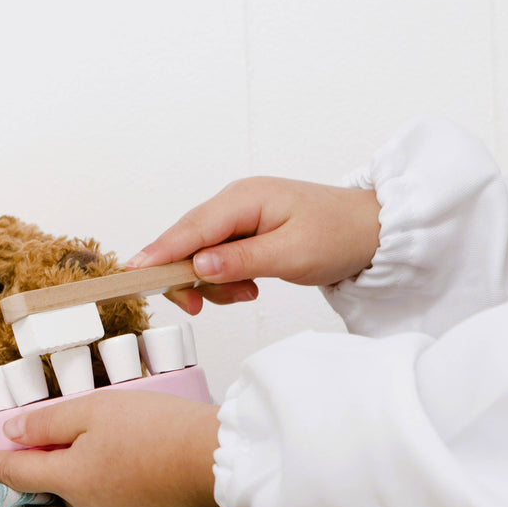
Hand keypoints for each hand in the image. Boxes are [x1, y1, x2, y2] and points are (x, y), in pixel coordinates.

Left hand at [0, 390, 222, 506]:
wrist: (215, 460)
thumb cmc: (156, 427)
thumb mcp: (96, 409)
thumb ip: (49, 423)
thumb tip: (12, 433)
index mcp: (71, 479)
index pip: (15, 474)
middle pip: (58, 482)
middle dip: (58, 460)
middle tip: (78, 430)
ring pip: (90, 491)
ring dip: (95, 469)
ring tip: (126, 439)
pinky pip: (119, 501)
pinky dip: (121, 482)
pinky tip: (144, 461)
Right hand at [128, 177, 380, 312]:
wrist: (374, 231)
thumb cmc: (340, 235)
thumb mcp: (293, 254)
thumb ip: (242, 261)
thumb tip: (198, 266)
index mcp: (245, 198)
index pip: (192, 228)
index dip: (161, 251)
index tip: (133, 273)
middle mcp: (236, 202)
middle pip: (188, 240)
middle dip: (187, 276)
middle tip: (197, 307)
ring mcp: (239, 216)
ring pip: (201, 253)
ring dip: (214, 282)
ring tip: (249, 294)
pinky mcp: (246, 232)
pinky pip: (218, 258)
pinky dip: (226, 279)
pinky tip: (250, 287)